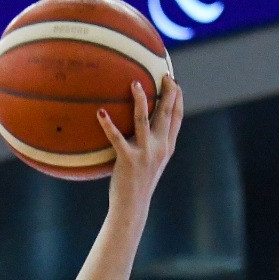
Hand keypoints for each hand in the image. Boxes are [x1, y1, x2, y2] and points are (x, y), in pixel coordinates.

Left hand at [100, 74, 182, 213]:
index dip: (178, 98)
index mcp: (167, 146)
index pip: (177, 117)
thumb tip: (142, 129)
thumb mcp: (151, 162)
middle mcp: (160, 147)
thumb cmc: (138, 183)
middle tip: (163, 74)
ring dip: (141, 100)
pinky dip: (108, 124)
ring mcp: (145, 153)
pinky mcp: (128, 160)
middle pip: (167, 113)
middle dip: (167, 91)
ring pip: (144, 120)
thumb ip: (151, 144)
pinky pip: (116, 138)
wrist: (133, 205)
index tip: (175, 82)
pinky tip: (100, 112)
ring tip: (134, 83)